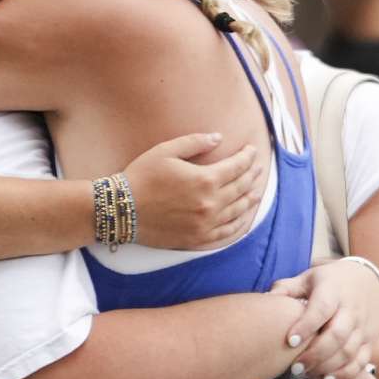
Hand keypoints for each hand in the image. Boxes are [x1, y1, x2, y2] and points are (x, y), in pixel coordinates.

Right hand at [121, 134, 261, 249]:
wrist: (121, 209)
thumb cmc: (142, 176)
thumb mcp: (166, 151)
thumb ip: (195, 142)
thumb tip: (218, 138)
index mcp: (205, 180)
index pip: (237, 167)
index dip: (247, 157)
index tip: (251, 150)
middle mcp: (211, 204)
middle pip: (242, 188)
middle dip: (252, 175)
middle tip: (257, 167)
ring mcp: (206, 224)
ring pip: (239, 211)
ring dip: (250, 198)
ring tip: (256, 191)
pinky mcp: (198, 239)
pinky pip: (227, 233)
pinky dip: (239, 224)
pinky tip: (243, 218)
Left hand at [269, 259, 378, 378]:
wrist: (369, 282)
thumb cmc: (329, 282)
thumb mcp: (308, 278)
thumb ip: (287, 288)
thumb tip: (265, 300)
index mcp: (332, 290)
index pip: (321, 309)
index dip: (306, 326)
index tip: (289, 341)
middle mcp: (351, 310)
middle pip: (337, 335)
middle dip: (315, 354)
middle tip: (295, 367)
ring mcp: (363, 327)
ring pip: (349, 352)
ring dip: (328, 367)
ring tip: (306, 374)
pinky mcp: (370, 341)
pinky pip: (361, 362)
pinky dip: (345, 374)